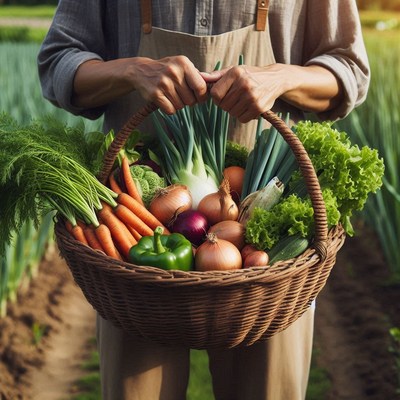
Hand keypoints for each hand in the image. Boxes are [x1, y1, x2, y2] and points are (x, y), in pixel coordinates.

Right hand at [132, 56, 207, 113]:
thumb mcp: (182, 66)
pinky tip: (165, 101)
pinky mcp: (155, 94)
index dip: (202, 97)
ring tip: (172, 96)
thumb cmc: (167, 70)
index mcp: (184, 63)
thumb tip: (212, 87)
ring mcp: (164, 83)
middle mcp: (174, 72)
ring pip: (181, 106)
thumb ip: (196, 75)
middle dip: (188, 101)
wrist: (141, 71)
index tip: (199, 98)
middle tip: (181, 95)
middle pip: (191, 100)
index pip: (201, 87)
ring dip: (178, 105)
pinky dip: (169, 109)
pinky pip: (170, 110)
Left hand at [201, 63, 342, 121]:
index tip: (222, 96)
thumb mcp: (234, 70)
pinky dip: (243, 116)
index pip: (215, 94)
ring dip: (234, 110)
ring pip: (231, 113)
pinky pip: (242, 119)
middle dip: (225, 104)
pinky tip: (248, 107)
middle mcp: (244, 84)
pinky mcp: (258, 108)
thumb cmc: (250, 75)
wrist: (276, 79)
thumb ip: (216, 76)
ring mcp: (252, 97)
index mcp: (235, 73)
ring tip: (242, 102)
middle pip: (223, 105)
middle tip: (234, 98)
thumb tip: (200, 76)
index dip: (216, 98)